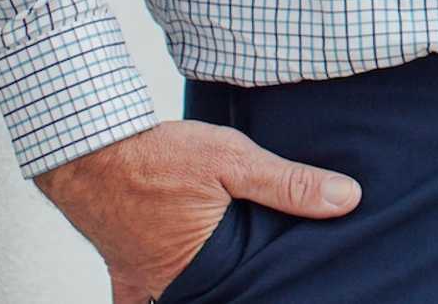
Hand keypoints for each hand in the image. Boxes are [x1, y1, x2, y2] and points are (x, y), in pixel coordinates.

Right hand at [36, 119, 359, 303]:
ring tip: (243, 270)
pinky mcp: (125, 274)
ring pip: (189, 298)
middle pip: (220, 297)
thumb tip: (347, 199)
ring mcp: (143, 285)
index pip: (249, 291)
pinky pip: (144, 302)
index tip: (295, 282)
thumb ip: (290, 184)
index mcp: (202, 267)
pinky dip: (165, 297)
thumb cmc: (159, 155)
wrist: (90, 149)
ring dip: (213, 287)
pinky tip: (194, 284)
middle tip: (275, 276)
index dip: (271, 286)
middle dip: (243, 287)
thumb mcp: (235, 159)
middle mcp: (168, 287)